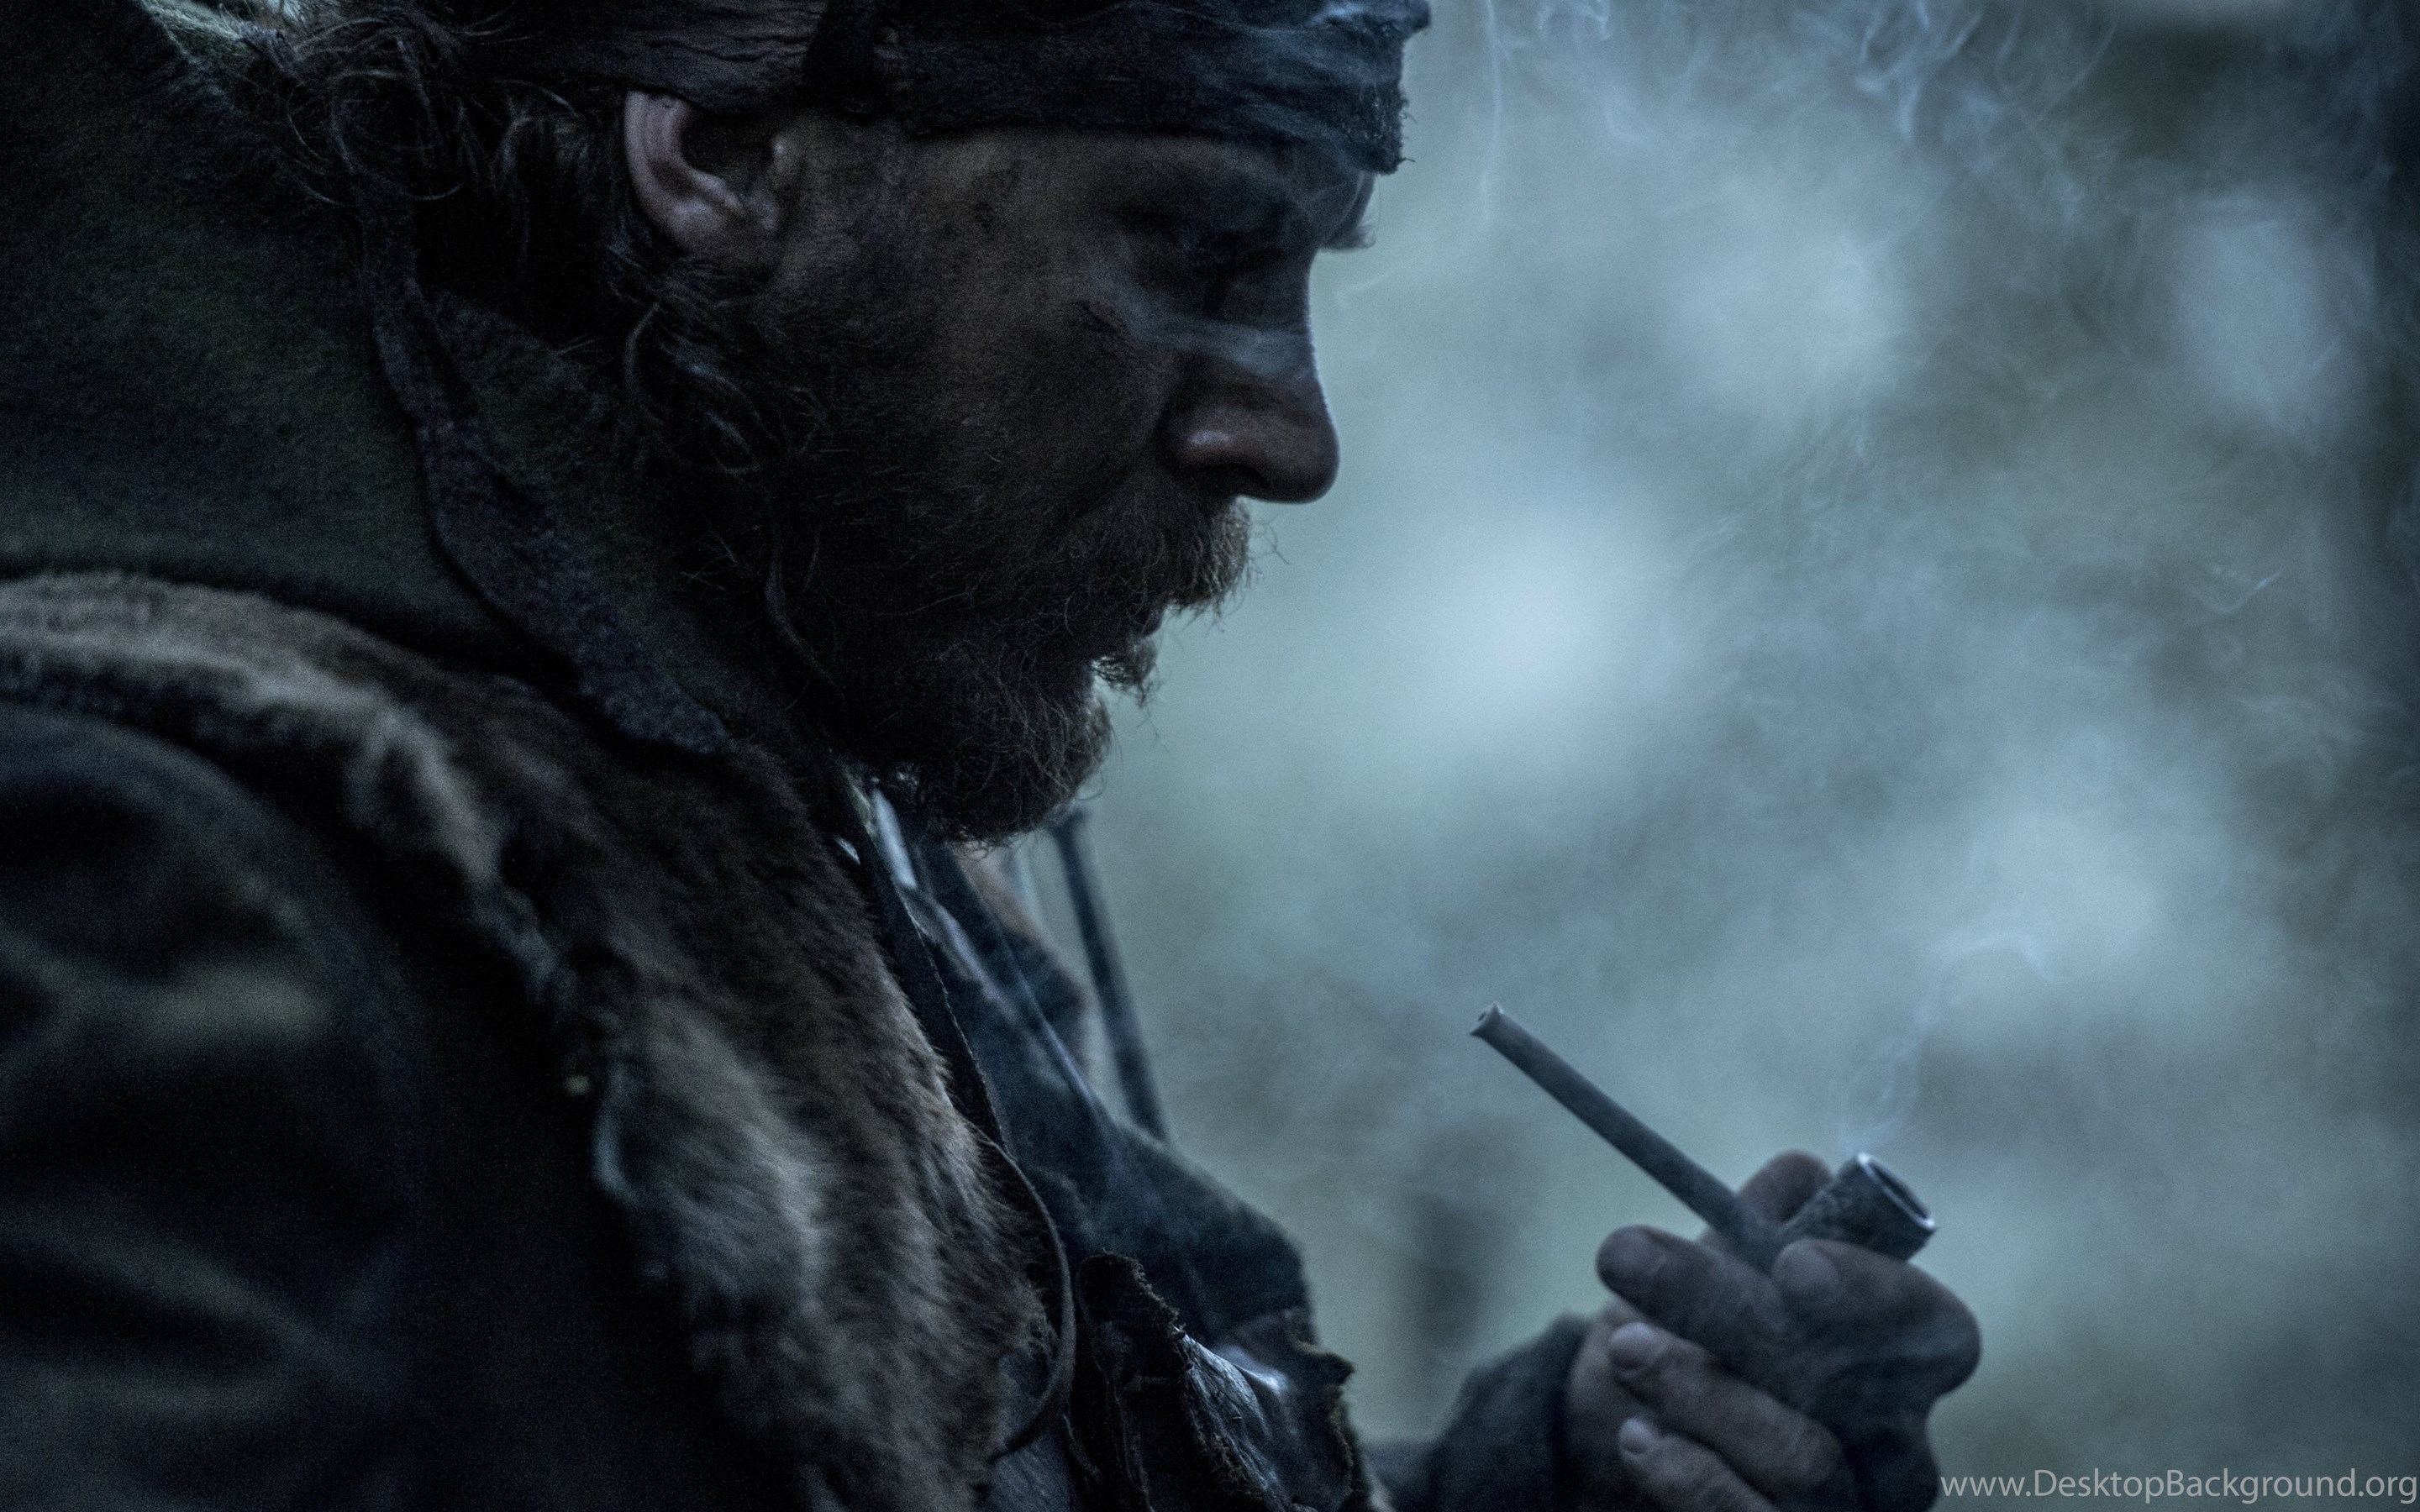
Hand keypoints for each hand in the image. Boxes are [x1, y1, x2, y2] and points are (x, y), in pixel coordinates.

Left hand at [1562, 1153, 1980, 1511]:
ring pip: (1806, 1461)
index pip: (1937, 1331)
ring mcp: (1849, 1509)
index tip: (1792, 1265)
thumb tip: (1801, 1177)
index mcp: (1903, 1361)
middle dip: (1734, 1315)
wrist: (1618, 1437)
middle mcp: (1898, 1447)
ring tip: (1628, 1349)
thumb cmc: (1693, 1336)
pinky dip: (1690, 1474)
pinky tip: (1639, 1435)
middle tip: (1627, 1256)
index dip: (1876, 1296)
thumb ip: (1761, 1220)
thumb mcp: (1716, 1267)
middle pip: (1854, 1393)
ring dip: (1700, 1393)